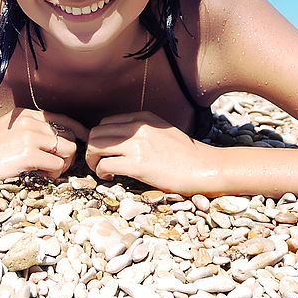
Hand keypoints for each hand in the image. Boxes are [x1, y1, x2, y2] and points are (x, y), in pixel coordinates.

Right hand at [0, 108, 88, 186]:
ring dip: (63, 165)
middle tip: (56, 167)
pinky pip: (57, 165)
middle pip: (69, 135)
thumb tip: (56, 142)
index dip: (77, 133)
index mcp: (25, 114)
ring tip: (47, 173)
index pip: (64, 119)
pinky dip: (53, 175)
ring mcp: (29, 136)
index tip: (80, 145)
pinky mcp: (28, 154)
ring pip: (68, 149)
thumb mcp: (6, 131)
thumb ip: (29, 131)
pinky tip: (39, 178)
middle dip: (68, 154)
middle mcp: (30, 121)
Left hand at [85, 111, 216, 193]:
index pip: (106, 123)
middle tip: (98, 163)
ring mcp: (137, 145)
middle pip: (96, 133)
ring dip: (93, 160)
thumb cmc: (186, 155)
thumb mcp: (163, 132)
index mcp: (143, 118)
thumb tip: (121, 141)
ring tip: (101, 171)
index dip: (100, 139)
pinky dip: (101, 173)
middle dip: (92, 149)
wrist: (205, 168)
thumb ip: (142, 132)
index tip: (105, 152)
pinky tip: (110, 178)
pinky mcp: (138, 164)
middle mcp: (138, 128)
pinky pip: (105, 165)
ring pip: (95, 147)